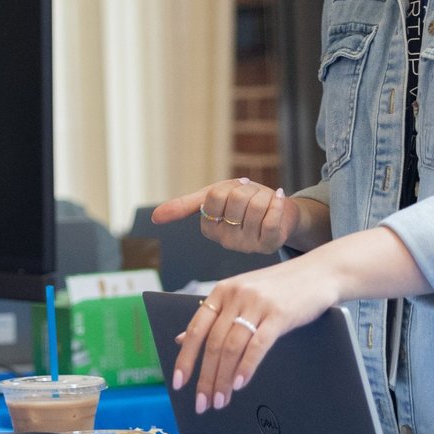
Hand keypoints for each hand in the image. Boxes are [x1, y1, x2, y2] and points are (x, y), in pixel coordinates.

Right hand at [152, 178, 298, 254]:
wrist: (278, 210)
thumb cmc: (244, 201)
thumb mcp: (212, 197)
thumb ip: (184, 206)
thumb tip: (154, 217)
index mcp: (209, 229)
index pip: (214, 197)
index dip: (228, 188)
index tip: (235, 191)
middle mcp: (226, 241)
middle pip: (235, 200)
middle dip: (247, 190)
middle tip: (252, 197)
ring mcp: (248, 245)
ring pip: (255, 206)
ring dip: (264, 195)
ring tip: (266, 200)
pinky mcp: (269, 244)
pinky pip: (270, 220)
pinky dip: (277, 203)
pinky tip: (278, 198)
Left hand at [170, 252, 341, 413]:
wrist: (319, 272)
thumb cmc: (278, 288)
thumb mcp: (241, 296)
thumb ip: (214, 316)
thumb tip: (179, 339)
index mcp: (221, 291)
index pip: (195, 329)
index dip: (184, 358)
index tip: (178, 383)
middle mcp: (235, 296)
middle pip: (213, 343)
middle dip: (205, 378)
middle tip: (203, 403)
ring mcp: (257, 304)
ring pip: (231, 347)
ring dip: (223, 379)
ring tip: (221, 401)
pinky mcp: (280, 314)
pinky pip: (258, 345)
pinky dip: (246, 367)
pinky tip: (240, 385)